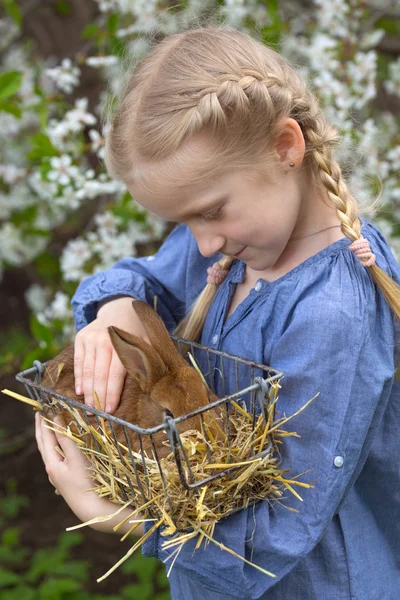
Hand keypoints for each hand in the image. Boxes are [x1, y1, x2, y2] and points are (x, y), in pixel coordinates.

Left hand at [35, 412, 144, 536]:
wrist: (91, 509)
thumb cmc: (85, 482)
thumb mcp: (76, 458)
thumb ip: (66, 438)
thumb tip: (57, 420)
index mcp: (51, 462)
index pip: (45, 437)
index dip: (44, 422)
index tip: (42, 408)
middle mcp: (51, 469)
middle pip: (43, 444)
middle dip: (40, 428)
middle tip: (38, 414)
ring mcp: (57, 476)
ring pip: (49, 452)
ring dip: (48, 438)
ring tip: (48, 427)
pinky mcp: (65, 480)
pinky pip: (56, 458)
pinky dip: (55, 447)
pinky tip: (60, 448)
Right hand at [74, 297, 149, 412]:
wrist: (120, 307)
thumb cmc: (137, 330)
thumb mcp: (146, 342)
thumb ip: (145, 361)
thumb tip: (147, 387)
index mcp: (120, 343)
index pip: (115, 375)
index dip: (111, 394)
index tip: (109, 410)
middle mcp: (102, 340)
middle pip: (98, 376)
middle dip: (97, 397)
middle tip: (97, 415)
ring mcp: (89, 338)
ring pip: (87, 371)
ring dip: (87, 391)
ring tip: (88, 407)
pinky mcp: (80, 338)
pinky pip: (78, 362)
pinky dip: (79, 378)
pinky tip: (80, 392)